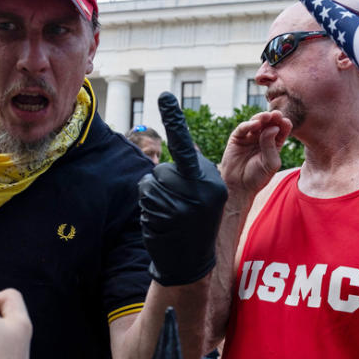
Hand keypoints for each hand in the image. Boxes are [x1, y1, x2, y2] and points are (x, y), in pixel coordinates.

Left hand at [137, 93, 228, 285]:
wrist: (191, 263)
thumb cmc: (195, 226)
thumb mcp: (205, 197)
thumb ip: (193, 175)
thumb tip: (184, 152)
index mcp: (213, 181)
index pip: (187, 148)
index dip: (173, 120)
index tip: (164, 95)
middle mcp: (200, 189)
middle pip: (164, 168)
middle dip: (163, 184)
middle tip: (176, 207)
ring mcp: (181, 202)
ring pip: (151, 181)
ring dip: (153, 197)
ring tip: (169, 216)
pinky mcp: (165, 214)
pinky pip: (145, 195)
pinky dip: (147, 207)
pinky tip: (162, 223)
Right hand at [218, 110, 290, 196]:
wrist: (239, 187)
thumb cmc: (257, 178)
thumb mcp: (270, 164)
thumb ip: (272, 146)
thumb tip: (273, 128)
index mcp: (275, 144)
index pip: (281, 130)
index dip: (284, 124)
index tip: (285, 122)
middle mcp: (263, 138)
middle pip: (269, 123)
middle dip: (273, 118)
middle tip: (276, 114)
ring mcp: (250, 137)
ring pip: (256, 123)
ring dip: (261, 118)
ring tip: (266, 116)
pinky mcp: (237, 138)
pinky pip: (243, 128)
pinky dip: (249, 125)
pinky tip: (255, 124)